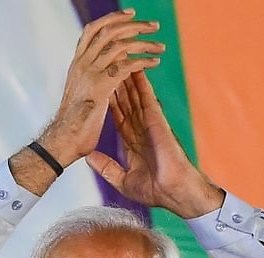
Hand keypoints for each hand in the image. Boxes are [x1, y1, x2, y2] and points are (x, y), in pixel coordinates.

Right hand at [39, 9, 163, 166]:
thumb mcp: (79, 97)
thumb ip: (88, 83)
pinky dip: (142, 62)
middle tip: (153, 25)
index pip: (93, 31)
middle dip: (132, 25)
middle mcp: (82, 65)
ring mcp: (90, 74)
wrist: (62, 142)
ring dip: (142, 43)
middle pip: (107, 32)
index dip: (111, 20)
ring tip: (160, 46)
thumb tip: (98, 76)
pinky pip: (126, 66)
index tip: (129, 16)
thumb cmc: (71, 126)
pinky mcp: (101, 87)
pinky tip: (154, 63)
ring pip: (119, 46)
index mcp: (77, 65)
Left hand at [87, 72, 223, 218]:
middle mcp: (141, 129)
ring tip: (119, 59)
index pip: (118, 116)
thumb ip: (106, 168)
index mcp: (133, 142)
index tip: (99, 88)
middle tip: (107, 65)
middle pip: (126, 101)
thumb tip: (89, 158)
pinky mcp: (157, 121)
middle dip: (116, 84)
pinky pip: (147, 98)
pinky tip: (136, 68)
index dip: (108, 102)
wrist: (174, 192)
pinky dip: (141, 83)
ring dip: (127, 77)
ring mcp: (150, 123)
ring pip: (135, 95)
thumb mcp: (123, 180)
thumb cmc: (156, 191)